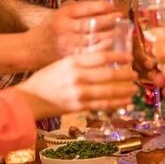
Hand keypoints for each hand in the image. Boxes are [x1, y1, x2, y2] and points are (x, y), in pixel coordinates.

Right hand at [14, 50, 137, 118]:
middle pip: (108, 75)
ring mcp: (79, 93)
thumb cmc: (45, 79)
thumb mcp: (61, 63)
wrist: (29, 99)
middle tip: (135, 75)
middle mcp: (77, 76)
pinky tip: (124, 102)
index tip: (128, 57)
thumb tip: (103, 60)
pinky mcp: (79, 107)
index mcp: (72, 61)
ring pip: (108, 91)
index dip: (118, 57)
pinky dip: (116, 103)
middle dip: (125, 75)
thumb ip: (81, 61)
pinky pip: (102, 105)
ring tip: (133, 90)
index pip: (101, 56)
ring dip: (124, 91)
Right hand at [25, 0, 118, 66]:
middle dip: (110, 20)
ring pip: (94, 38)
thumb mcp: (58, 14)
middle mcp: (65, 27)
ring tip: (121, 32)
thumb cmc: (48, 30)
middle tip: (122, 18)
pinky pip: (90, 52)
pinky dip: (103, 49)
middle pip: (92, 23)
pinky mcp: (70, 56)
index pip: (86, 8)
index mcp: (63, 14)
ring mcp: (68, 43)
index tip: (113, 7)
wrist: (31, 49)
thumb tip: (103, 7)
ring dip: (110, 34)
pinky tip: (112, 46)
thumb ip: (77, 11)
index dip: (102, 7)